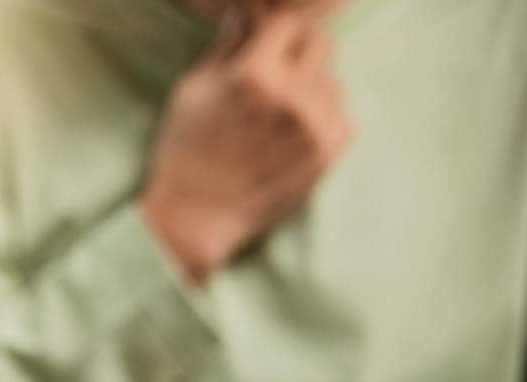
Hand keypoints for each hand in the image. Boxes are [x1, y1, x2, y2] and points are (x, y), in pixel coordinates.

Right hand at [139, 5, 351, 281]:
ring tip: (280, 115)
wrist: (194, 216)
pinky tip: (293, 136)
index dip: (276, 33)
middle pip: (322, 46)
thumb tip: (246, 16)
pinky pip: (342, 118)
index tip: (267, 45)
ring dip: (312, 90)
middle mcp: (289, 96)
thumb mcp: (191, 91)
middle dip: (301, 53)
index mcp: (253, 74)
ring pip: (333, 83)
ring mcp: (312, 127)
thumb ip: (226, 48)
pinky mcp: (325, 155)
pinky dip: (322, 121)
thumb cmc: (184, 151)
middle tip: (278, 75)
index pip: (288, 24)